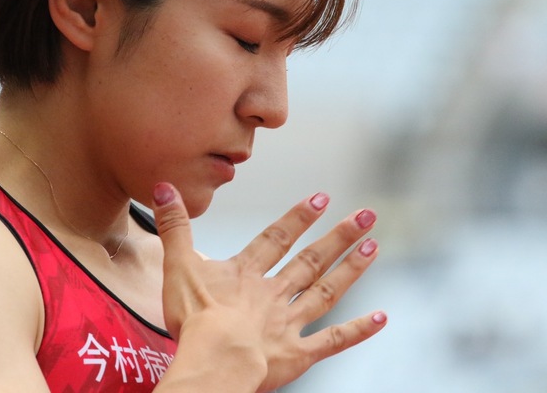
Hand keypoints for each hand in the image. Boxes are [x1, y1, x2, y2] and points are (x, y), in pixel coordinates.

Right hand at [152, 182, 386, 391]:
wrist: (216, 358)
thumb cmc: (195, 317)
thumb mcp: (177, 266)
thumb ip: (174, 227)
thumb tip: (164, 188)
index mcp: (246, 274)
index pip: (277, 239)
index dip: (298, 218)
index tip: (322, 198)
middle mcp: (273, 294)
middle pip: (310, 260)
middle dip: (338, 237)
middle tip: (366, 216)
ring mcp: (288, 323)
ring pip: (326, 291)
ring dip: (351, 269)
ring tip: (374, 247)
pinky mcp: (297, 354)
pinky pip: (333, 340)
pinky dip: (358, 330)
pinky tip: (382, 318)